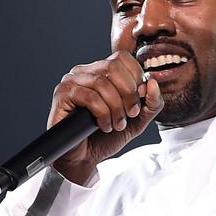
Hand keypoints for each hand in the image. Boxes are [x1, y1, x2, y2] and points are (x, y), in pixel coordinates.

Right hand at [47, 51, 162, 184]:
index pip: (122, 57)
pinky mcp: (62, 95)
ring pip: (101, 83)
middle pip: (113, 66)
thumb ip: (151, 103)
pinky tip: (103, 125)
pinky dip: (102, 113)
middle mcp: (85, 72)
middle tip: (131, 114)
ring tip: (117, 124)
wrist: (85, 158)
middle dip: (128, 93)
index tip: (139, 100)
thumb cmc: (106, 137)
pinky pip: (89, 96)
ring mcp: (71, 82)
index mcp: (101, 72)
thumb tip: (153, 83)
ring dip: (116, 108)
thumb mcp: (138, 120)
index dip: (136, 77)